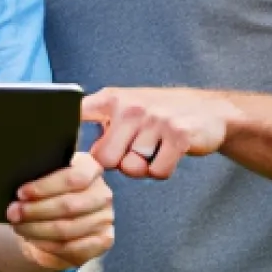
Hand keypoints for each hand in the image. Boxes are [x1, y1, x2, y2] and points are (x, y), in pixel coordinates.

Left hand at [2, 150, 113, 271]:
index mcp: (91, 167)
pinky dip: (48, 246)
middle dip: (36, 211)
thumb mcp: (45, 181)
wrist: (59, 220)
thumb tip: (19, 192)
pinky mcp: (104, 240)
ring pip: (68, 229)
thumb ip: (38, 178)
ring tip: (19, 226)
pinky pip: (73, 248)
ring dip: (38, 230)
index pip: (73, 177)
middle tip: (13, 213)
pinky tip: (34, 240)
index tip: (20, 193)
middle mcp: (103, 192)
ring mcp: (106, 218)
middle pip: (68, 205)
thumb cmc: (49, 194)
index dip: (44, 187)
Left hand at [82, 86, 245, 179]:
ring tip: (155, 148)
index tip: (63, 148)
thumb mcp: (124, 109)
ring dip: (143, 167)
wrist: (208, 110)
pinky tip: (169, 153)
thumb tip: (75, 158)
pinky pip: (157, 173)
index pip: (76, 114)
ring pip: (132, 169)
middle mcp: (130, 106)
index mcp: (111, 98)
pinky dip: (162, 170)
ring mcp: (155, 119)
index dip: (66, 134)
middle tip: (134, 150)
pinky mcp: (178, 135)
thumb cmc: (157, 116)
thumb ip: (100, 126)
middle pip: (104, 159)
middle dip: (118, 163)